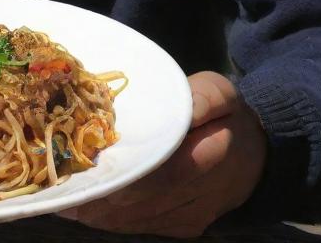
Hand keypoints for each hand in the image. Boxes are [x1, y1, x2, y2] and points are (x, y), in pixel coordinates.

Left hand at [57, 70, 266, 237]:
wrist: (258, 156)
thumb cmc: (230, 116)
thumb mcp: (222, 93)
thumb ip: (203, 98)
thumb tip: (181, 105)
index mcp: (212, 156)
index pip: (165, 171)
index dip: (126, 174)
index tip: (88, 167)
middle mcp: (200, 195)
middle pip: (142, 201)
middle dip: (100, 195)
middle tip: (61, 185)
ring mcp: (190, 216)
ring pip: (137, 220)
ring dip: (100, 212)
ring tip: (64, 198)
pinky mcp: (184, 227)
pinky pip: (143, 227)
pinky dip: (113, 219)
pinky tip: (86, 209)